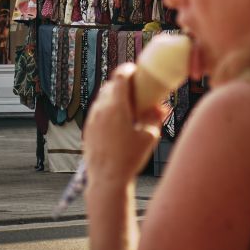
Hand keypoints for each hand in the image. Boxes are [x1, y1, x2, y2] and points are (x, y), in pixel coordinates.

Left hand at [83, 65, 164, 184]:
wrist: (107, 179)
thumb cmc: (130, 158)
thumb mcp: (149, 137)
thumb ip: (155, 117)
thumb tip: (161, 107)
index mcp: (116, 106)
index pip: (120, 76)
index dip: (128, 70)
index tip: (136, 70)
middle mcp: (101, 109)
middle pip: (111, 85)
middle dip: (123, 84)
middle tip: (136, 90)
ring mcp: (92, 119)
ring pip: (103, 98)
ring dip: (115, 97)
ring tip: (128, 107)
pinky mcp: (88, 129)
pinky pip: (98, 111)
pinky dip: (108, 110)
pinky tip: (118, 122)